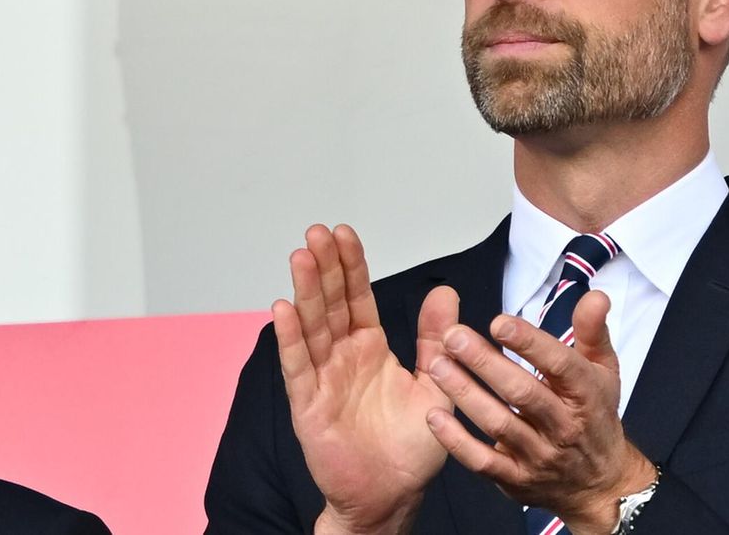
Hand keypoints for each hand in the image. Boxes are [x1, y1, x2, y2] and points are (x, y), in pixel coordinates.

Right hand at [273, 224, 457, 534]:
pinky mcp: (310, 406)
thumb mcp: (438, 384)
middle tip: (317, 232)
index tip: (343, 233)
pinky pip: (299, 367)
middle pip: (330, 304)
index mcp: (371, 349)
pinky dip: (291, 339)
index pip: (358, 297)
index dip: (350, 266)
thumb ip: (436, 339)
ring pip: (311, 328)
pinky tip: (283, 309)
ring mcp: (323, 380)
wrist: (394, 495)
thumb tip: (445, 293)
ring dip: (305, 292)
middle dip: (324, 267)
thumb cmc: (413, 447)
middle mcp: (343, 358)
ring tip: (301, 256)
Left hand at [423, 290, 656, 534]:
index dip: (528, 342)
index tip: (498, 322)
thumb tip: (595, 295)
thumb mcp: (604, 370)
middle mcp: (563, 426)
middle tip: (453, 336)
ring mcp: (539, 455)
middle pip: (522, 393)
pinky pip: (483, 462)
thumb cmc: (595, 416)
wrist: (598, 483)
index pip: (559, 364)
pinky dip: (457, 441)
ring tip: (437, 365)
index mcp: (585, 393)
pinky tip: (434, 415)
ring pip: (499, 423)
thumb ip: (592, 330)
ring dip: (465, 394)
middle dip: (485, 363)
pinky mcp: (516, 479)